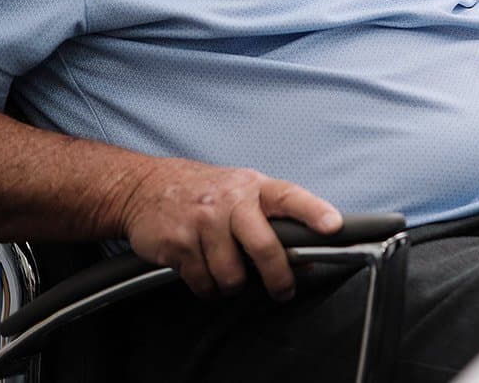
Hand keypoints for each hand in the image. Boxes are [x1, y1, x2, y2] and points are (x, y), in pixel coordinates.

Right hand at [118, 157, 341, 299]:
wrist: (144, 187)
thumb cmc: (205, 192)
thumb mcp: (244, 195)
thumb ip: (274, 222)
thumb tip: (307, 260)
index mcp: (253, 187)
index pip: (290, 197)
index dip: (314, 212)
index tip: (333, 226)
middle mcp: (230, 202)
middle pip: (264, 246)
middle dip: (278, 277)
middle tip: (283, 291)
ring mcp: (202, 222)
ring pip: (232, 275)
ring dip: (232, 284)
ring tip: (227, 270)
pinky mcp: (177, 243)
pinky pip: (202, 283)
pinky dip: (206, 286)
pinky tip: (201, 268)